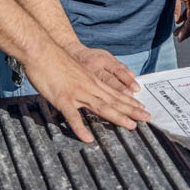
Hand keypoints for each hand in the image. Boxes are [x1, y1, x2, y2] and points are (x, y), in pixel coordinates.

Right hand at [22, 41, 149, 143]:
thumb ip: (82, 82)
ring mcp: (77, 93)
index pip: (115, 93)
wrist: (41, 50)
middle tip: (148, 118)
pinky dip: (80, 128)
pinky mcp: (62, 98)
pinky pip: (73, 116)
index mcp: (92, 81)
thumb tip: (86, 91)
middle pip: (114, 100)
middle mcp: (89, 86)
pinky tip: (88, 139)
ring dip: (118, 117)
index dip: (129, 102)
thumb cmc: (55, 60)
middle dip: (132, 110)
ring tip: (132, 126)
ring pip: (102, 107)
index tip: (142, 108)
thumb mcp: (75, 71)